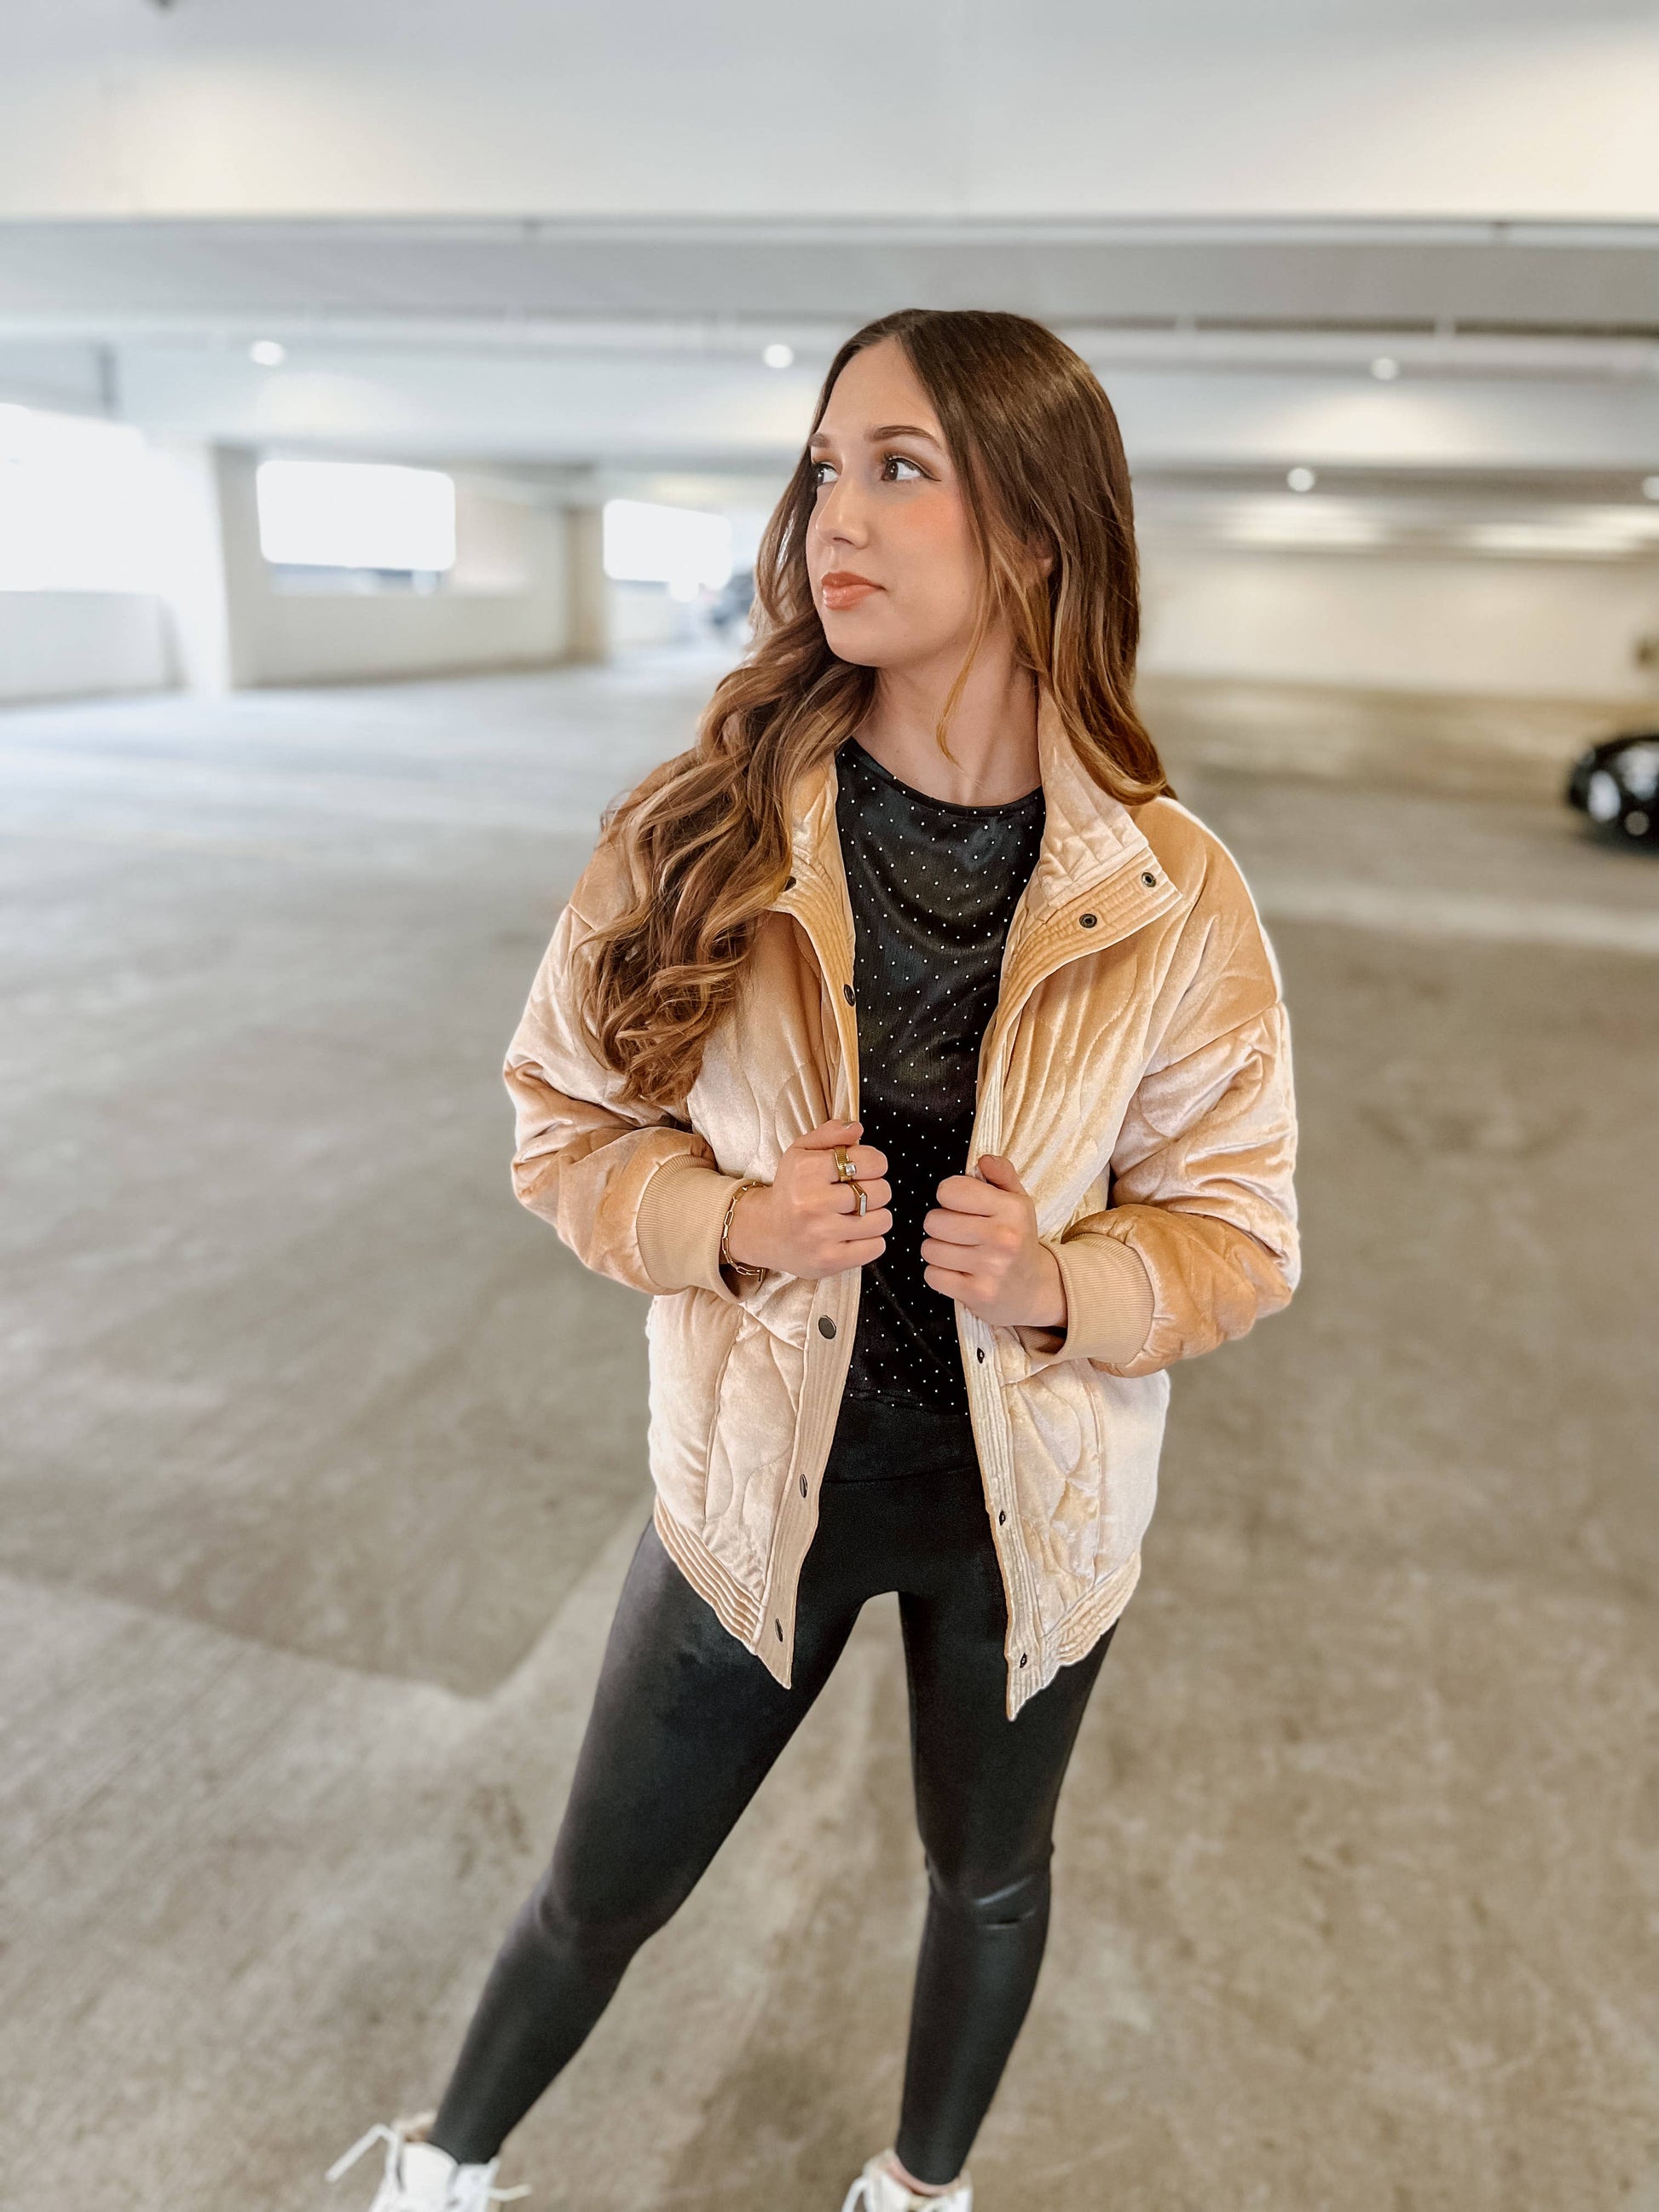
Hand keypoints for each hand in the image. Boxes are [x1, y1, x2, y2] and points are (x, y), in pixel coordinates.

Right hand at [725, 1119, 891, 1279]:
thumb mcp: (801, 1152)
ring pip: (882, 1220)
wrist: (766, 1231)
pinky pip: (876, 1247)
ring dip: (876, 1216)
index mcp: (807, 1171)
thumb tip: (857, 1128)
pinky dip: (872, 1240)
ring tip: (858, 1214)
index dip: (875, 1163)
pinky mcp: (830, 1260)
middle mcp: (813, 1203)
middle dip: (876, 1190)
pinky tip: (855, 1234)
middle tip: (859, 1194)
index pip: (869, 1161)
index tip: (865, 1170)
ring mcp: (821, 1234)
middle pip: (880, 1191)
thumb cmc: (791, 1189)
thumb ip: (829, 1134)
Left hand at [921, 1155, 1066, 1330]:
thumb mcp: (1018, 1201)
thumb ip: (1001, 1173)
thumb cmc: (1018, 1238)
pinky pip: (932, 1275)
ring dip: (938, 1251)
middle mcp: (1002, 1237)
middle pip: (934, 1221)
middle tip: (959, 1233)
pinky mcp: (977, 1294)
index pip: (950, 1190)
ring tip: (959, 1252)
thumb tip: (983, 1159)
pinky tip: (958, 1272)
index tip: (960, 1205)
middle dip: (940, 1225)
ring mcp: (990, 1268)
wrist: (1036, 1289)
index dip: (949, 1196)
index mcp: (1011, 1209)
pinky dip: (939, 1274)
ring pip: (929, 1249)